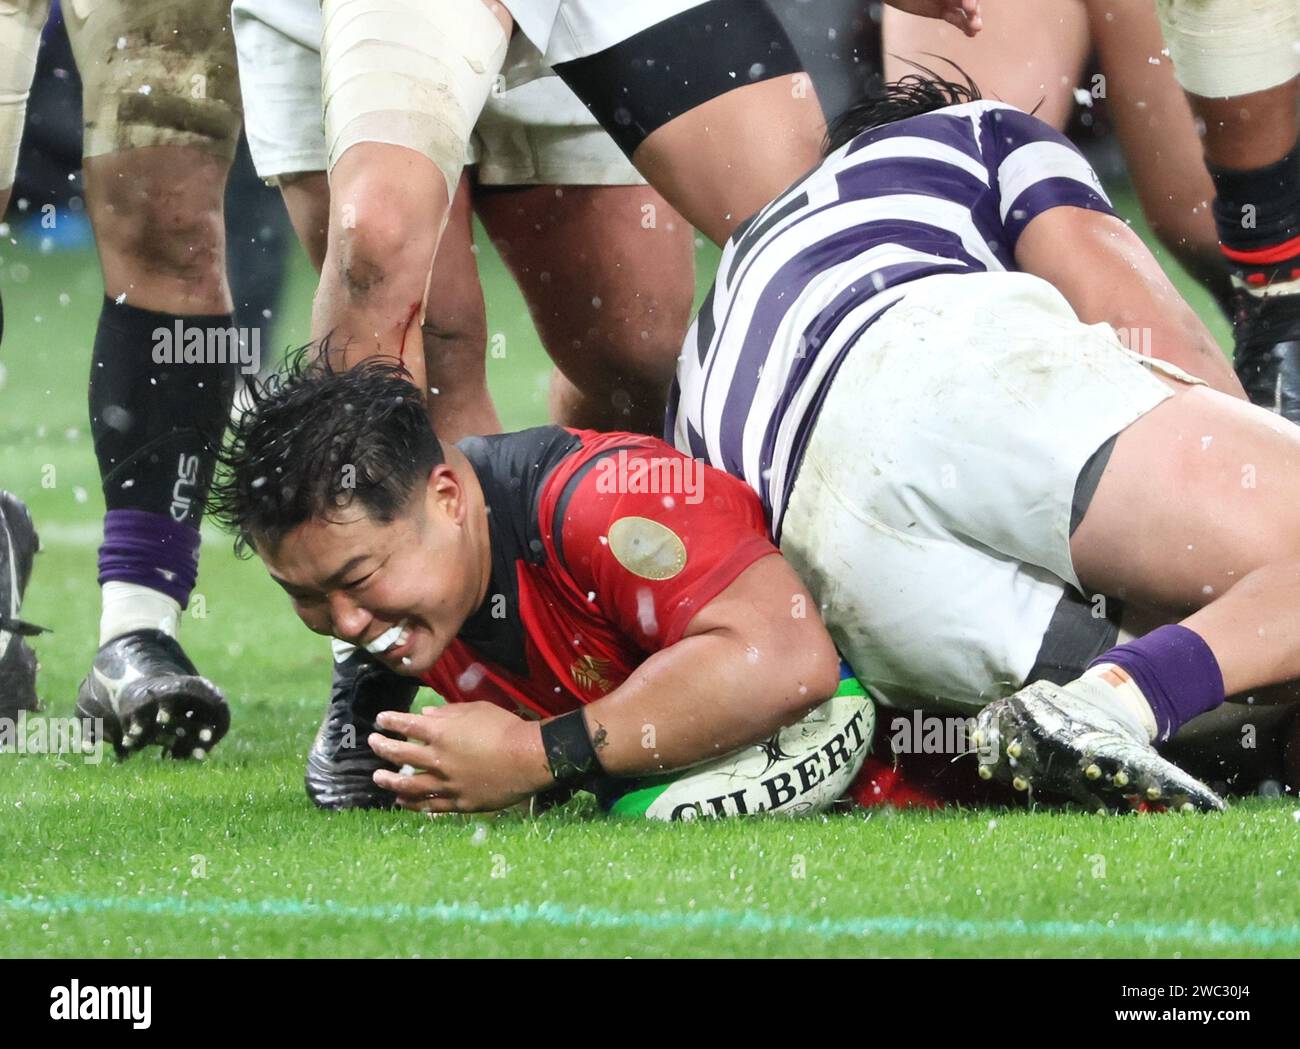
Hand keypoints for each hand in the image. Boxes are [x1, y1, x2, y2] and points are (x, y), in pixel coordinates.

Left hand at [369, 703, 551, 813]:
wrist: (528, 757)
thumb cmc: (505, 728)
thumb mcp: (476, 710)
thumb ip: (448, 713)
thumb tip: (425, 714)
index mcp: (442, 733)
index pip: (407, 725)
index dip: (391, 721)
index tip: (380, 720)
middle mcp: (439, 759)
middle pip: (401, 754)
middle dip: (383, 747)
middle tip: (373, 744)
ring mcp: (447, 783)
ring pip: (409, 785)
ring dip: (390, 781)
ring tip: (378, 778)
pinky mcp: (459, 802)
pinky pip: (430, 805)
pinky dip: (413, 804)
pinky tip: (402, 801)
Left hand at [885, 0, 981, 35]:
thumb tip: (953, 1)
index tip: (969, 5)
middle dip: (973, 6)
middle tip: (971, 12)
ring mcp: (950, 0)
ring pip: (966, 9)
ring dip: (972, 18)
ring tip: (976, 28)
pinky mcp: (944, 12)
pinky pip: (957, 19)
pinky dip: (964, 26)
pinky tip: (972, 33)